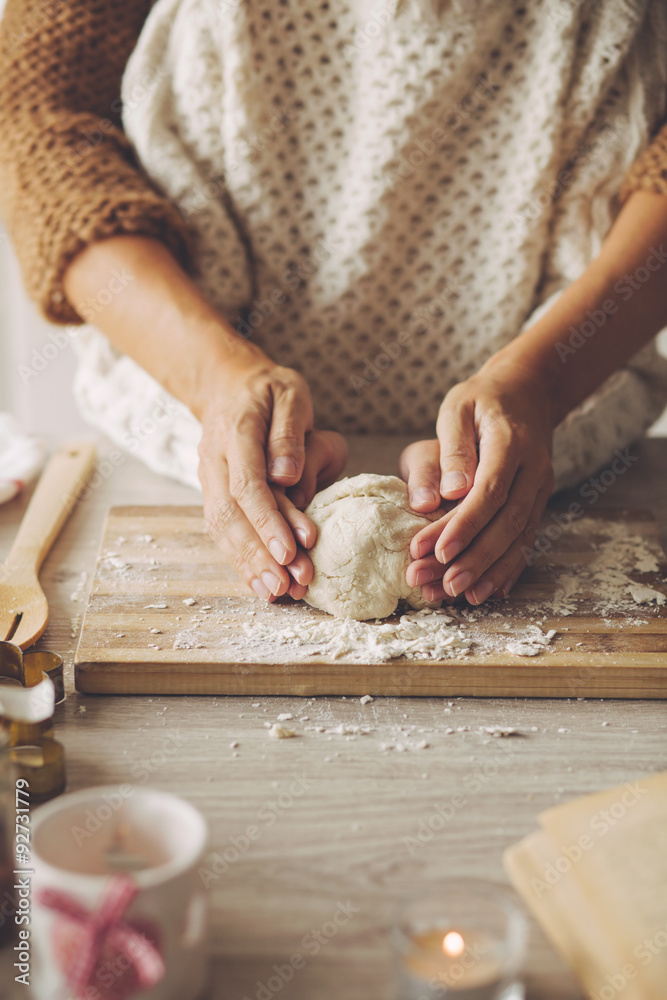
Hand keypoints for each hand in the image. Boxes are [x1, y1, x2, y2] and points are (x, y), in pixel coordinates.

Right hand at [198, 347, 346, 600]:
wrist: (227, 386)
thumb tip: (287, 475)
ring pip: (221, 528)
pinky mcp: (212, 494)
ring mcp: (209, 479)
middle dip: (259, 553)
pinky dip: (238, 561)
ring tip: (276, 592)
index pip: (248, 484)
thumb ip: (289, 432)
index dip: (268, 521)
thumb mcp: (288, 394)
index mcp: (236, 432)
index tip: (290, 550)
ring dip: (248, 564)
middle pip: (231, 514)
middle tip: (289, 583)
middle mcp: (215, 460)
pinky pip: (221, 531)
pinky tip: (258, 584)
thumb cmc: (268, 390)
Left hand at [400, 358, 554, 604]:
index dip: (464, 525)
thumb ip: (453, 448)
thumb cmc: (482, 399)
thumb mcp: (458, 407)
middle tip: (443, 585)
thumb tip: (447, 493)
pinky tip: (492, 590)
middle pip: (507, 523)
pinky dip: (510, 567)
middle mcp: (533, 470)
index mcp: (511, 444)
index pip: (489, 492)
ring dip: (491, 570)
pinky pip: (527, 538)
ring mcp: (541, 487)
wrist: (528, 390)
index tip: (437, 551)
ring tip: (462, 596)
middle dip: (475, 558)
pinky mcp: (538, 500)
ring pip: (519, 537)